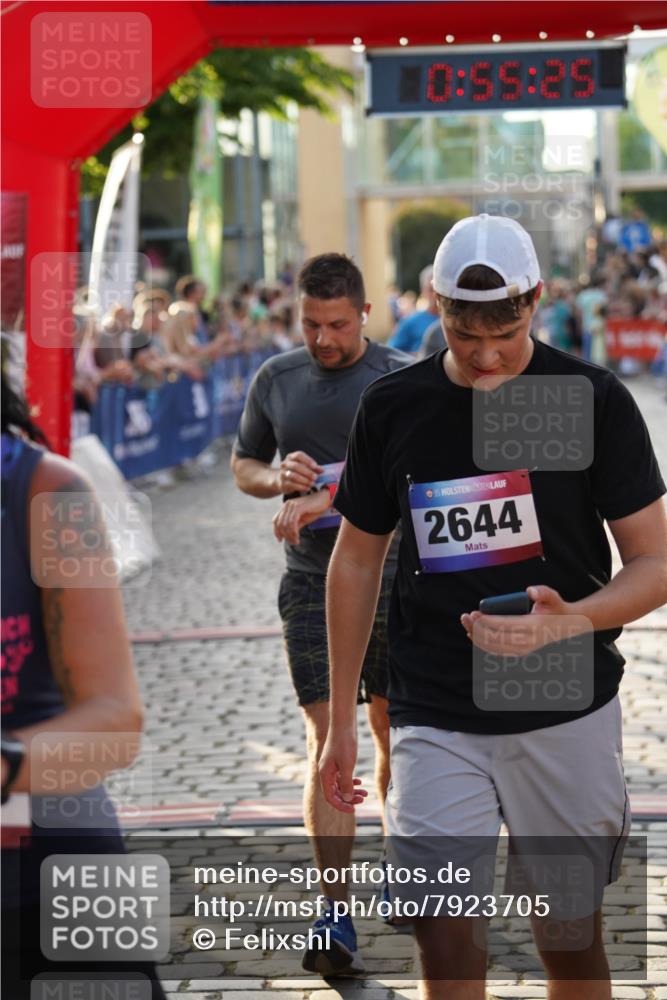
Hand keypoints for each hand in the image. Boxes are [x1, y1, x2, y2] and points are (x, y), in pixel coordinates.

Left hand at [272, 490, 331, 544]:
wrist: (324, 499)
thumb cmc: (314, 509)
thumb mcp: (302, 519)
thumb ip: (294, 526)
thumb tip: (287, 536)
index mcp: (285, 507)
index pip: (275, 521)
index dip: (276, 532)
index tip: (280, 540)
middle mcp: (286, 505)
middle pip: (279, 524)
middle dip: (285, 535)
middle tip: (293, 542)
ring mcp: (292, 505)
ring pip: (285, 524)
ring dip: (290, 535)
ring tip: (296, 541)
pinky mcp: (298, 507)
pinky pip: (292, 522)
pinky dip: (293, 532)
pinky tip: (297, 537)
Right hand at [275, 451, 322, 493]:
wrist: (281, 481)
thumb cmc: (296, 472)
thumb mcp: (304, 467)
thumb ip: (314, 468)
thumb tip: (322, 470)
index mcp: (291, 457)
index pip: (299, 455)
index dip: (307, 460)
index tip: (315, 466)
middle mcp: (285, 464)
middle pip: (296, 466)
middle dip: (307, 472)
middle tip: (315, 477)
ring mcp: (283, 474)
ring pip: (294, 476)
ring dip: (305, 480)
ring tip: (312, 483)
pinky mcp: (283, 483)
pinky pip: (292, 485)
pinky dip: (302, 487)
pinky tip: (308, 488)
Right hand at [319, 730, 365, 813]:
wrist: (344, 723)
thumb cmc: (344, 742)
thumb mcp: (347, 765)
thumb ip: (347, 783)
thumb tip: (348, 799)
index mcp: (325, 774)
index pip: (331, 797)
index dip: (342, 806)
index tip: (354, 810)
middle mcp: (325, 772)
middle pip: (335, 792)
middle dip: (349, 798)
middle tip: (363, 799)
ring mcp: (331, 767)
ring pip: (340, 785)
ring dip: (352, 790)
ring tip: (365, 793)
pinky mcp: (336, 761)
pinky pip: (341, 777)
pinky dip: (350, 781)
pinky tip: (360, 781)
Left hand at [460, 585, 587, 655]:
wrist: (564, 626)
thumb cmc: (554, 608)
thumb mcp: (552, 596)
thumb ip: (542, 591)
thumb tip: (529, 591)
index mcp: (533, 627)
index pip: (504, 626)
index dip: (487, 621)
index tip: (475, 614)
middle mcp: (527, 642)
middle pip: (496, 638)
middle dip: (477, 628)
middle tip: (466, 616)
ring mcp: (523, 650)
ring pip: (493, 647)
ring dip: (476, 636)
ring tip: (465, 623)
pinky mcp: (519, 652)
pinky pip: (497, 651)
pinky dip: (482, 644)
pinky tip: (471, 634)